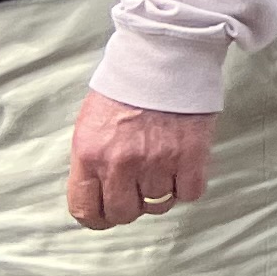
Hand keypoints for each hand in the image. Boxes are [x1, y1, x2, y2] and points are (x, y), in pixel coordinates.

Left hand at [68, 93, 214, 229]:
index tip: (106, 214)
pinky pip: (189, 193)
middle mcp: (121, 163)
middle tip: (138, 190)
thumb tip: (97, 192)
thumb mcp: (90, 123)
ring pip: (159, 204)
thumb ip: (91, 161)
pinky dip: (187, 186)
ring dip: (160, 192)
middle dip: (131, 206)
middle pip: (124, 213)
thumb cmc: (125, 88)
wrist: (164, 57)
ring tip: (162, 169)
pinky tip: (183, 169)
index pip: (86, 210)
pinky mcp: (191, 156)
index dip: (97, 218)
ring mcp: (157, 161)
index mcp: (90, 154)